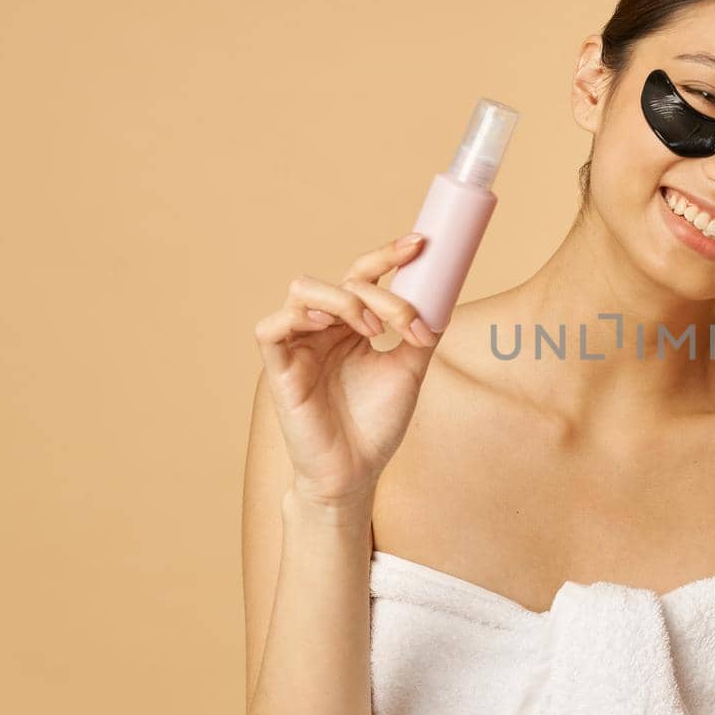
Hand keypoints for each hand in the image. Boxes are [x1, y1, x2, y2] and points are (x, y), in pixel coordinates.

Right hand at [253, 232, 441, 511]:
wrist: (357, 470)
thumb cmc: (377, 422)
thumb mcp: (409, 370)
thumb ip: (420, 332)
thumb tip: (444, 296)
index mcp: (352, 324)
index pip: (364, 275)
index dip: (388, 255)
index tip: (420, 244)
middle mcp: (324, 328)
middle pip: (345, 280)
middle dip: (380, 293)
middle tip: (406, 324)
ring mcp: (298, 344)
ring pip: (304, 289)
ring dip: (345, 300)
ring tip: (373, 331)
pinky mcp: (278, 368)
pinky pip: (270, 327)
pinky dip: (299, 317)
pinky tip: (329, 329)